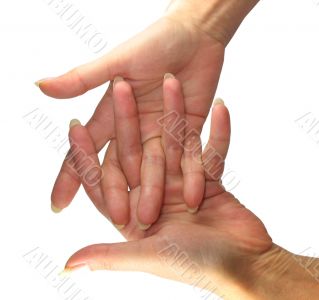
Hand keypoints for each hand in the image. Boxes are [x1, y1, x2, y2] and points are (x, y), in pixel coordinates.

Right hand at [40, 14, 224, 226]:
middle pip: (123, 166)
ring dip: (154, 191)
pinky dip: (192, 174)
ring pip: (155, 167)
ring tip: (151, 217)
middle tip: (117, 220)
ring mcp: (162, 132)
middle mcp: (135, 128)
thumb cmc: (154, 41)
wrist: (196, 34)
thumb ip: (84, 78)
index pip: (87, 150)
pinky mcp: (187, 131)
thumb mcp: (119, 60)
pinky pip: (189, 157)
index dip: (72, 176)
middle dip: (117, 192)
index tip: (58, 204)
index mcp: (113, 114)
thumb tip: (41, 87)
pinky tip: (193, 196)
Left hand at [64, 77, 272, 298]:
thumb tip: (67, 263)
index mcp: (135, 215)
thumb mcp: (152, 257)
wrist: (247, 265)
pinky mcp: (209, 178)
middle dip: (128, 119)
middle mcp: (154, 195)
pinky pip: (212, 150)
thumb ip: (111, 256)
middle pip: (137, 152)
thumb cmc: (199, 266)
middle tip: (121, 86)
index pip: (104, 181)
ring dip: (175, 113)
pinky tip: (220, 106)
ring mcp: (182, 183)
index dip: (88, 154)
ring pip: (174, 143)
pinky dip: (218, 130)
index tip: (74, 123)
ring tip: (172, 81)